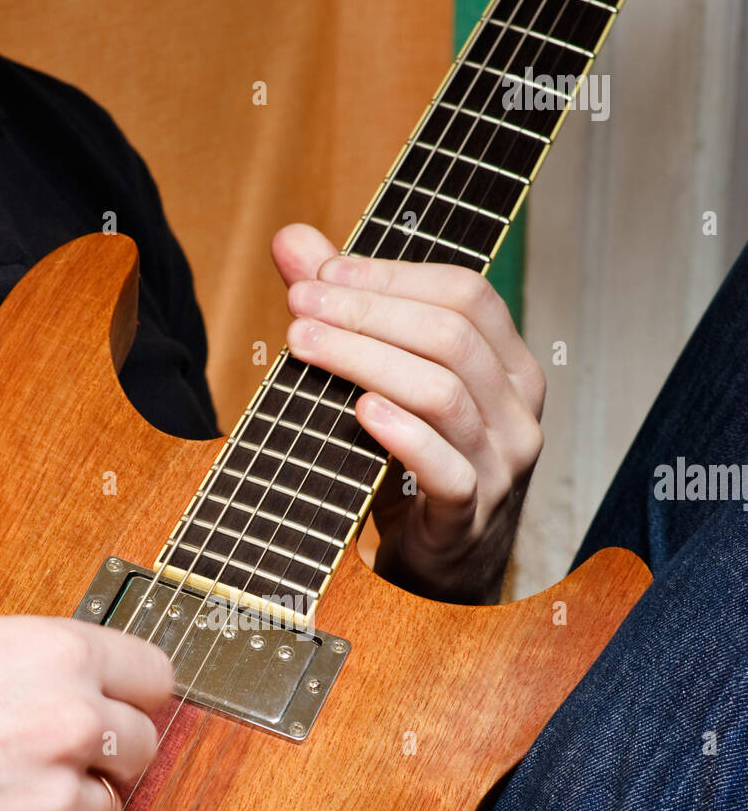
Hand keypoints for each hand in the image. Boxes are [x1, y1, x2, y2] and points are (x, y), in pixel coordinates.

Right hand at [0, 617, 171, 810]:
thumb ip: (30, 673)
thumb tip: (65, 692)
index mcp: (55, 656)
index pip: (154, 676)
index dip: (138, 698)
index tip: (130, 713)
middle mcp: (68, 723)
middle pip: (143, 749)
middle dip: (110, 762)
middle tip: (64, 769)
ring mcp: (53, 799)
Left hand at [272, 223, 545, 602]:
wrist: (441, 569)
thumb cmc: (413, 468)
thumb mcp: (384, 385)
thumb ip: (346, 313)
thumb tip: (292, 242)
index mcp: (508, 366)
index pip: (466, 294)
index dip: (391, 276)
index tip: (320, 274)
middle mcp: (518, 410)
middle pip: (451, 337)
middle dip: (366, 313)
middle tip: (298, 308)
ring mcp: (503, 465)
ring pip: (443, 394)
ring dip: (366, 362)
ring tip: (305, 347)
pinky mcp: (472, 516)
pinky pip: (447, 470)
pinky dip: (401, 436)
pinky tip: (359, 411)